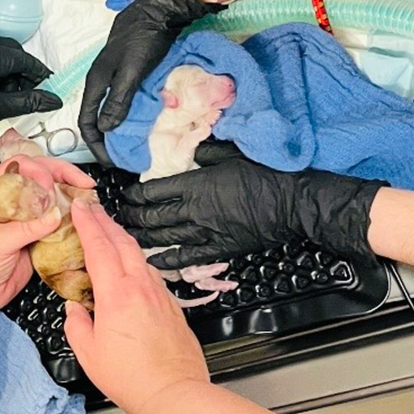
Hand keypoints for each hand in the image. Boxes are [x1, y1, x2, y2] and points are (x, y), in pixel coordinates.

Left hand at [0, 156, 97, 312]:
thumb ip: (27, 228)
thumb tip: (55, 215)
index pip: (19, 167)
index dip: (39, 169)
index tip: (51, 184)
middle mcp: (11, 204)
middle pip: (40, 179)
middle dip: (62, 177)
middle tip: (82, 183)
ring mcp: (24, 221)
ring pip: (50, 201)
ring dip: (69, 199)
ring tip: (86, 201)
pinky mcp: (35, 239)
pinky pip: (55, 226)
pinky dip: (69, 223)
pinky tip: (79, 223)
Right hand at [61, 198, 209, 413]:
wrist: (173, 392)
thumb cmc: (131, 377)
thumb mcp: (88, 352)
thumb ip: (77, 324)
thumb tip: (75, 310)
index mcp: (116, 294)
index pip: (98, 247)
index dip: (86, 223)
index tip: (78, 208)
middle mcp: (141, 287)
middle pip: (121, 241)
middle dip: (104, 220)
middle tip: (91, 208)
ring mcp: (159, 295)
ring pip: (139, 255)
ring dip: (121, 238)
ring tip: (108, 232)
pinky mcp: (171, 306)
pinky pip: (151, 273)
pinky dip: (136, 260)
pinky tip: (131, 266)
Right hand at [79, 0, 224, 162]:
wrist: (159, 9)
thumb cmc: (144, 39)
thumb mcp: (131, 73)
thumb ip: (118, 101)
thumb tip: (106, 129)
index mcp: (96, 82)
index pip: (87, 121)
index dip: (96, 144)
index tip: (111, 162)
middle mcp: (101, 80)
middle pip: (97, 116)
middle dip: (108, 139)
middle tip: (124, 157)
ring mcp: (114, 74)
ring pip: (111, 107)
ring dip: (120, 127)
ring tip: (134, 143)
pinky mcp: (128, 70)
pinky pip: (125, 98)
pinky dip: (131, 113)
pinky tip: (144, 118)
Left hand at [118, 141, 385, 267]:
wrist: (294, 203)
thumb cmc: (267, 173)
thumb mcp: (232, 153)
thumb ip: (205, 152)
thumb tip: (190, 150)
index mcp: (196, 183)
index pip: (154, 190)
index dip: (134, 194)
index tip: (124, 195)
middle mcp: (195, 210)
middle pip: (153, 216)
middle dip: (131, 217)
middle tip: (118, 218)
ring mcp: (206, 232)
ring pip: (164, 237)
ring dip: (142, 237)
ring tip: (127, 237)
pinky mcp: (220, 249)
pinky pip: (187, 257)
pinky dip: (167, 261)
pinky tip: (153, 263)